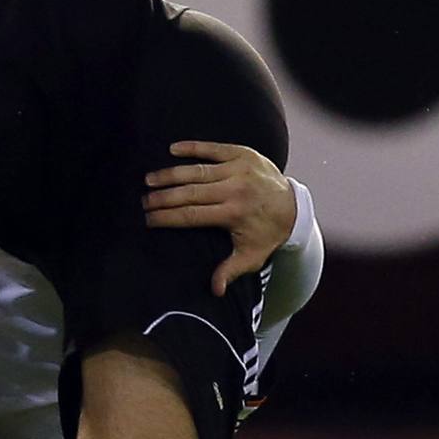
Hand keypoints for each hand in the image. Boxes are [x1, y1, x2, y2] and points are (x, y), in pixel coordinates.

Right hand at [142, 141, 295, 296]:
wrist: (294, 206)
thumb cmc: (268, 233)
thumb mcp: (252, 255)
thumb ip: (231, 270)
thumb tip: (215, 290)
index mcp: (234, 214)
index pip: (191, 215)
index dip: (167, 217)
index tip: (148, 219)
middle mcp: (234, 189)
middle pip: (189, 193)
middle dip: (163, 197)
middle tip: (143, 201)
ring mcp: (238, 169)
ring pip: (196, 171)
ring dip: (170, 174)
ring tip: (150, 179)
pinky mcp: (242, 154)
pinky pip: (213, 148)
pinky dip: (193, 147)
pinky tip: (172, 149)